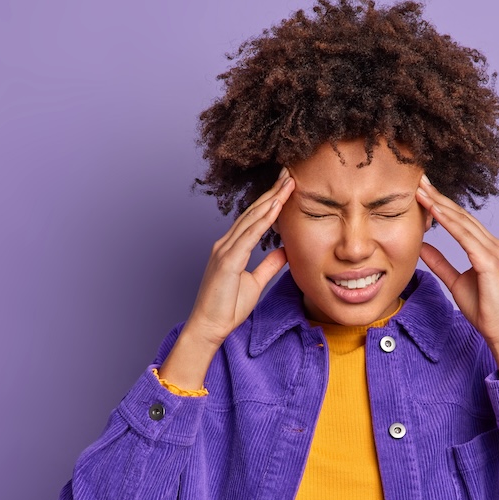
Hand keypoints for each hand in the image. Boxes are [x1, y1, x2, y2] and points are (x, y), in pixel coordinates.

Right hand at [185, 168, 294, 348]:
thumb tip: (285, 251)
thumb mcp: (255, 283)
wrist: (209, 326)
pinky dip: (263, 220)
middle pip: (253, 212)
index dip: (270, 201)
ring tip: (287, 183)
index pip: (254, 218)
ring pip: (252, 218)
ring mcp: (224, 250)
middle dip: (272, 191)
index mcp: (231, 247)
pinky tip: (276, 207)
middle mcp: (226, 243)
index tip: (286, 186)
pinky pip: (248, 236)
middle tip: (289, 173)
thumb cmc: (227, 308)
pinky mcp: (227, 261)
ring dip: (271, 199)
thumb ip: (268, 265)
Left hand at [415, 174, 498, 377]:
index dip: (440, 205)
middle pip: (461, 215)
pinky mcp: (489, 261)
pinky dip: (448, 223)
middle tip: (419, 179)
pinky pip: (465, 237)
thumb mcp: (455, 282)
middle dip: (439, 197)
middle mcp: (492, 244)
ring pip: (462, 222)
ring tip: (421, 190)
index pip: (459, 221)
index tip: (422, 191)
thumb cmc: (484, 309)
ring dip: (440, 205)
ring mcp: (493, 251)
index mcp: (485, 247)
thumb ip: (440, 263)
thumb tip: (422, 246)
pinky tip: (434, 212)